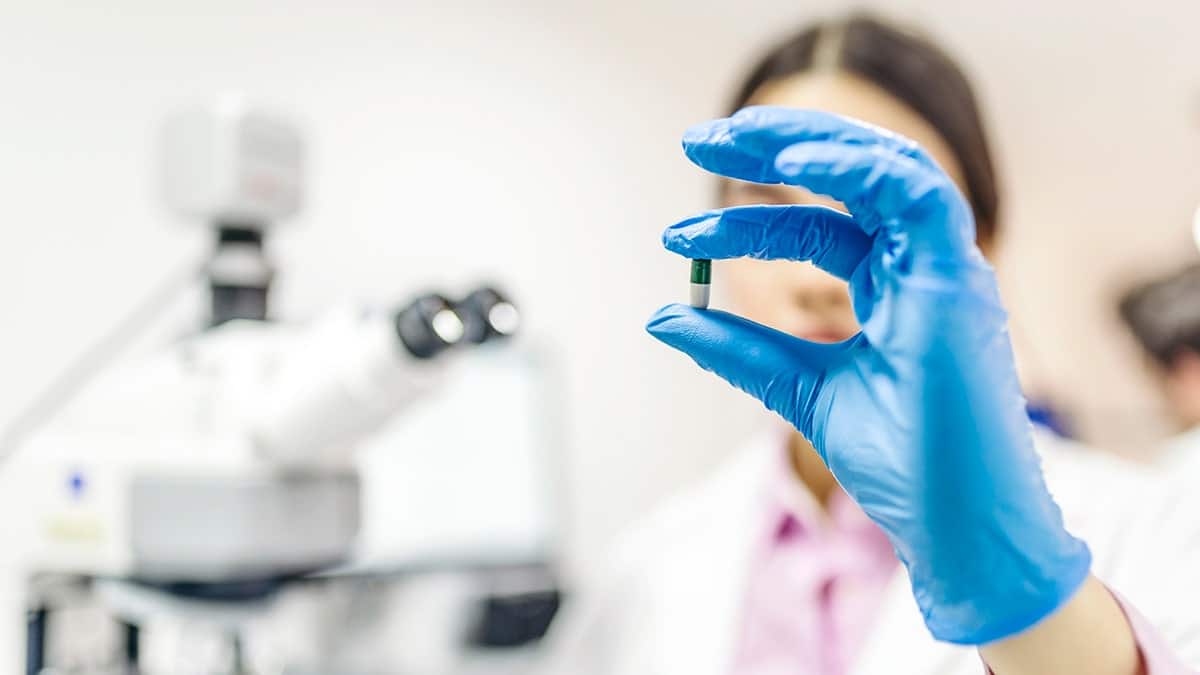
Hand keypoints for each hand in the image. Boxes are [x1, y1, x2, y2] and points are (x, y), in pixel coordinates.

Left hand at [646, 106, 1090, 643]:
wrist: (956, 526)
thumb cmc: (902, 462)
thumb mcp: (799, 389)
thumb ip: (738, 349)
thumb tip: (663, 318)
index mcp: (894, 287)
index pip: (818, 227)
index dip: (747, 223)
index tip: (678, 238)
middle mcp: (923, 268)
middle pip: (853, 178)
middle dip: (775, 149)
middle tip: (699, 138)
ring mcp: (945, 270)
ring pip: (887, 167)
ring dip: (809, 142)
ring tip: (733, 137)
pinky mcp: (958, 282)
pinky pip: (916, 194)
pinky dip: (857, 168)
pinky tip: (792, 164)